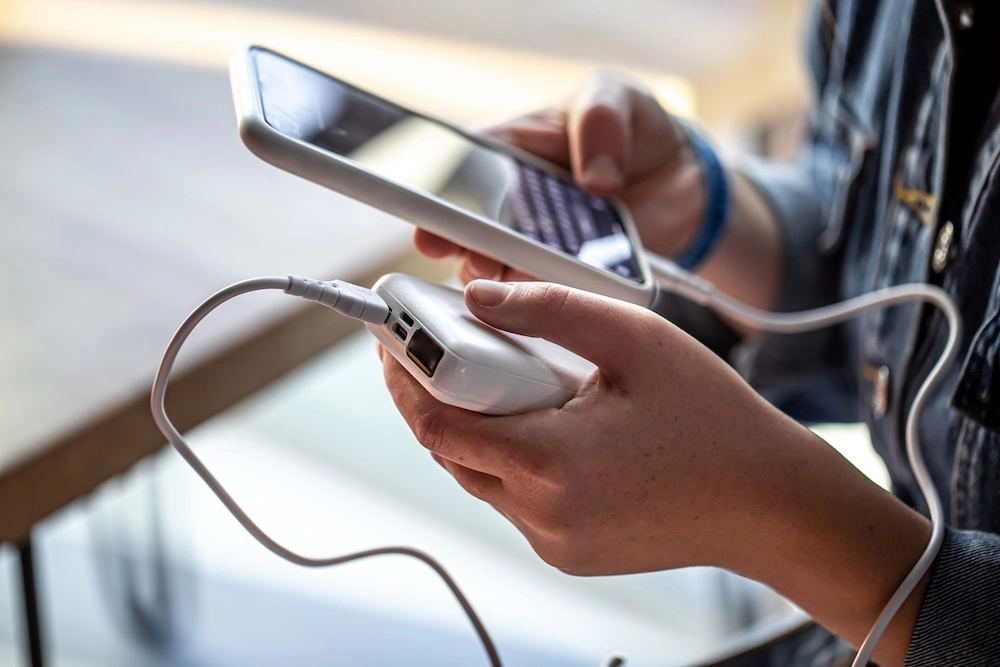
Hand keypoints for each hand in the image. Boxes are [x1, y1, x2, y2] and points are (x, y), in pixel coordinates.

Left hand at [380, 279, 932, 664]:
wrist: (771, 504)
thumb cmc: (714, 421)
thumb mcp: (635, 340)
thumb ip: (548, 310)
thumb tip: (478, 296)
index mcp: (551, 464)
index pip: (437, 424)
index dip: (404, 378)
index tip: (390, 339)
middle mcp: (542, 516)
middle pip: (449, 449)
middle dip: (434, 395)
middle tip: (437, 345)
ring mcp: (554, 542)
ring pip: (478, 474)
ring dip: (474, 424)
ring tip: (501, 377)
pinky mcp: (567, 552)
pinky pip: (512, 497)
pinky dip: (509, 455)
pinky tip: (542, 420)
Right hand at [416, 70, 705, 283]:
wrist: (682, 176)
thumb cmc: (632, 126)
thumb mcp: (615, 99)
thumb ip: (600, 122)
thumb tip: (596, 180)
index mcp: (504, 154)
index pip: (457, 178)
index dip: (437, 205)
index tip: (430, 227)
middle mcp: (510, 207)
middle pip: (471, 237)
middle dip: (465, 251)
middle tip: (469, 259)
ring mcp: (538, 248)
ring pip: (503, 275)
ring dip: (505, 284)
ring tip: (511, 283)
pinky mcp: (571, 279)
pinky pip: (552, 298)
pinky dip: (551, 306)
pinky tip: (555, 305)